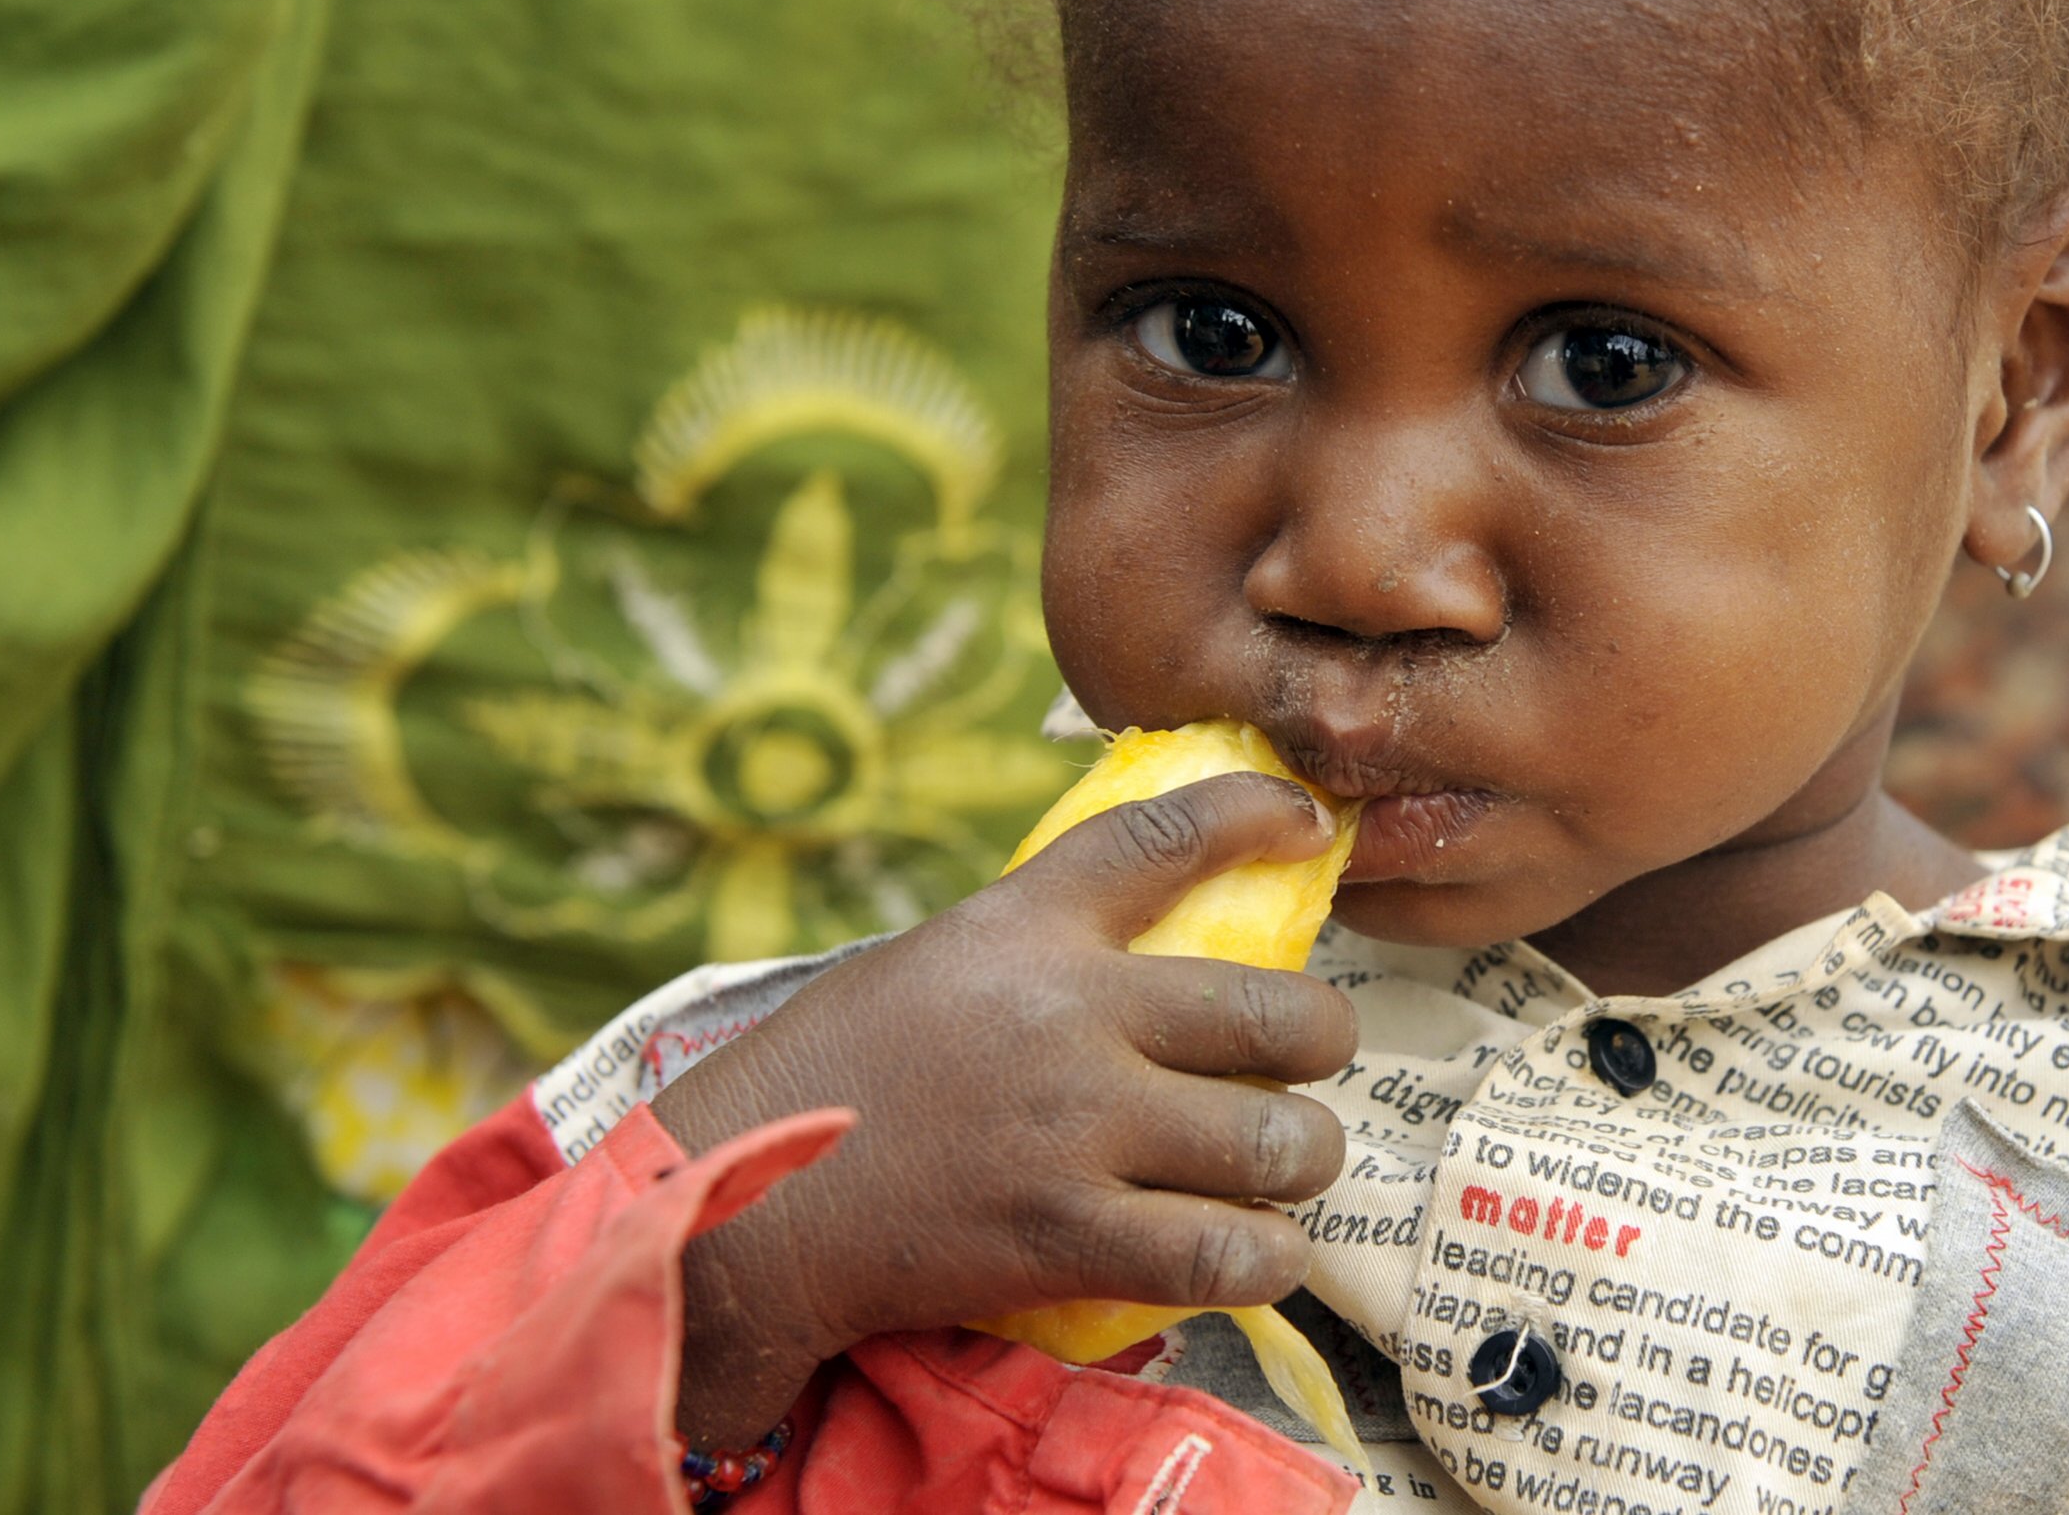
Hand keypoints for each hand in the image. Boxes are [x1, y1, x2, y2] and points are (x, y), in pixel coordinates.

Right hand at [649, 771, 1358, 1449]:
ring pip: (1282, 1142)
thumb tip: (1160, 947)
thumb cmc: (836, 1072)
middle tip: (1304, 1062)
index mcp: (1024, 926)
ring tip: (1277, 1165)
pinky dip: (1264, 1255)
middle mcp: (1068, 1015)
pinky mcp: (1069, 1239)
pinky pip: (1233, 1253)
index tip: (1309, 821)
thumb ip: (1043, 947)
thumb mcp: (936, 961)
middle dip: (1322, 1041)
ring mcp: (1076, 1130)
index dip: (1259, 814)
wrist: (746, 1197)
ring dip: (1299, 1158)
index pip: (1165, 837)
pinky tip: (1251, 1246)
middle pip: (1280, 1012)